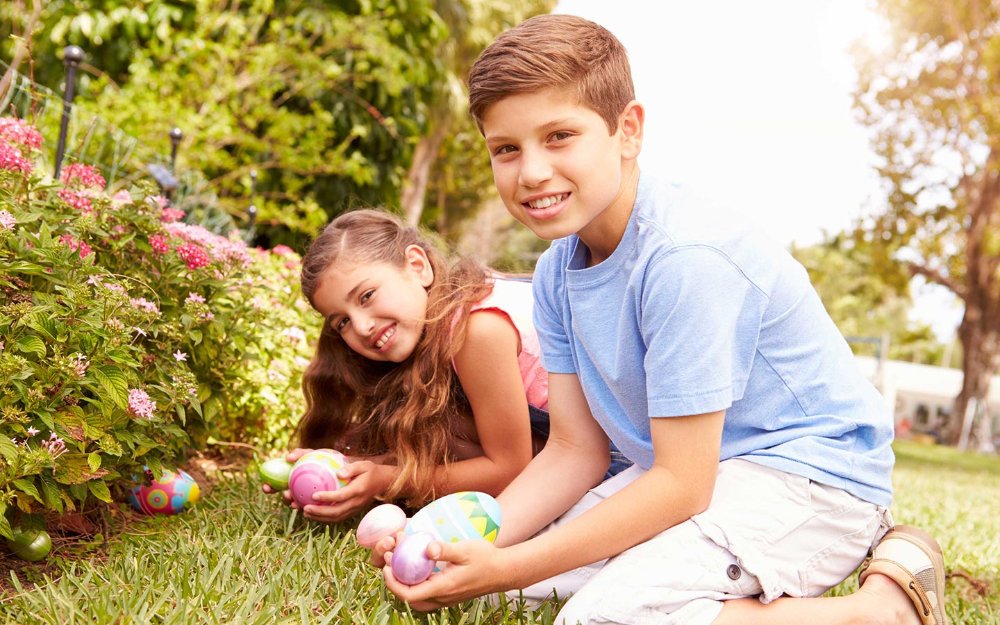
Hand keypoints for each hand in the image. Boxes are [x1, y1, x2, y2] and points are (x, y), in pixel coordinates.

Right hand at [260, 448, 311, 502]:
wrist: (331, 465)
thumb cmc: (316, 458)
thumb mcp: (307, 454)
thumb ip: (298, 453)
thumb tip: (288, 458)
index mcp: (287, 478)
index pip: (274, 485)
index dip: (267, 487)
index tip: (266, 487)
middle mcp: (293, 488)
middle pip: (284, 496)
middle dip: (282, 498)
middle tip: (286, 494)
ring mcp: (302, 496)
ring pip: (294, 502)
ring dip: (293, 502)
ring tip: (294, 499)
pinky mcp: (312, 501)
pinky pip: (306, 505)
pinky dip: (304, 506)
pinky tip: (305, 505)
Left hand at [300, 460, 384, 522]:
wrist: (383, 483)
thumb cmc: (371, 471)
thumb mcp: (364, 465)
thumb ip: (352, 468)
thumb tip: (338, 473)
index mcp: (359, 490)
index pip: (341, 496)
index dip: (327, 498)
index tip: (313, 495)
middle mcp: (357, 502)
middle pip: (336, 512)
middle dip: (319, 512)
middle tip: (305, 508)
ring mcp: (355, 509)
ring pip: (336, 517)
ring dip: (320, 517)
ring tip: (305, 513)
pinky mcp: (353, 512)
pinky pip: (338, 517)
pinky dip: (325, 518)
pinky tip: (314, 514)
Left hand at [382, 539, 513, 610]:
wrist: (503, 571)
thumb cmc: (486, 558)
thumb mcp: (466, 549)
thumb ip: (446, 549)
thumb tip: (427, 547)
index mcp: (443, 587)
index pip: (409, 594)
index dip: (393, 582)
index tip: (386, 565)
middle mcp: (442, 597)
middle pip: (409, 599)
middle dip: (395, 582)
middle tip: (390, 561)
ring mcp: (446, 598)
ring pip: (417, 599)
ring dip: (405, 584)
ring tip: (400, 565)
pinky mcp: (449, 595)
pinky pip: (426, 595)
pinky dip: (416, 584)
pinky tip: (417, 567)